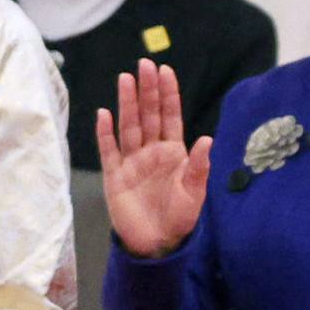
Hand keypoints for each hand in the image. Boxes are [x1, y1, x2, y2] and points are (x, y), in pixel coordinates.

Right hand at [93, 59, 213, 258]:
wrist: (156, 244)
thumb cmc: (179, 218)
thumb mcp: (195, 193)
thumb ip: (199, 166)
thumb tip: (206, 139)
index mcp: (173, 152)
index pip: (170, 116)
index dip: (168, 94)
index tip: (166, 71)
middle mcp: (151, 152)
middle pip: (147, 115)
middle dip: (147, 90)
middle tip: (144, 64)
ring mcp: (131, 163)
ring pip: (128, 127)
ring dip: (127, 103)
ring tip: (125, 79)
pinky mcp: (115, 178)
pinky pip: (108, 151)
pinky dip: (105, 133)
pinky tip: (103, 114)